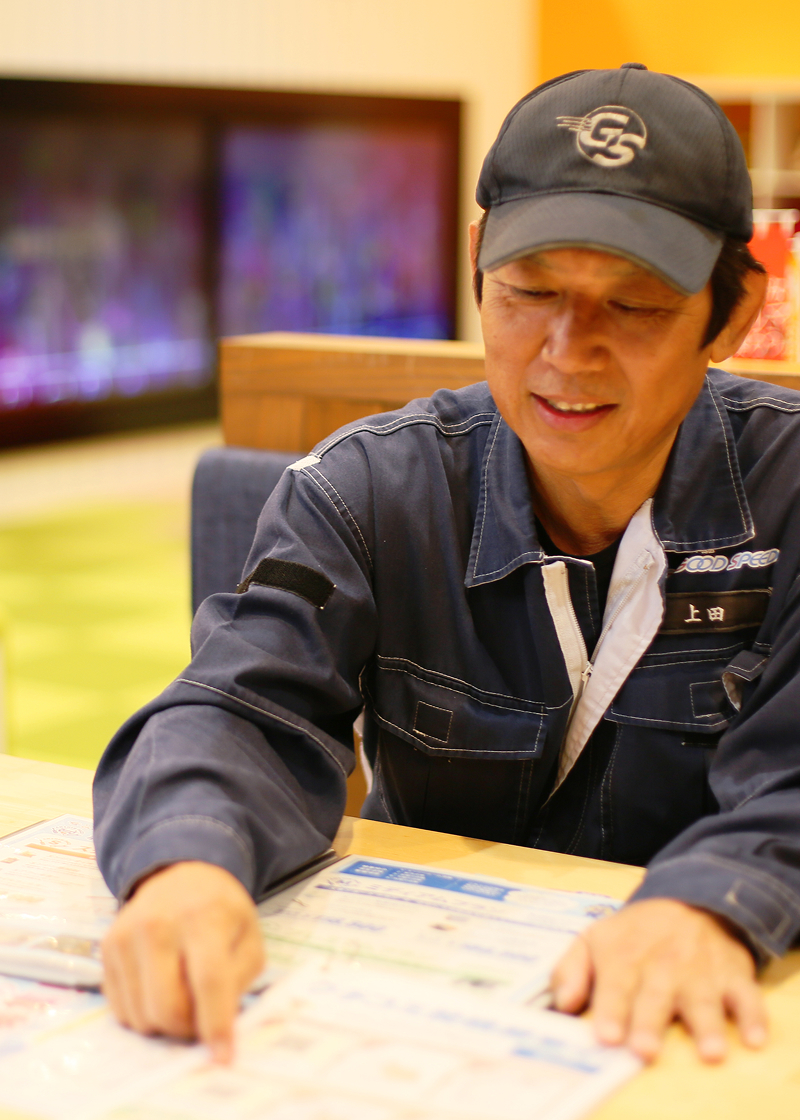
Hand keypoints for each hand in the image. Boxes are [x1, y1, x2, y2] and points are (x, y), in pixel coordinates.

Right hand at [101, 861, 264, 1060]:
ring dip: (165, 1023)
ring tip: (182, 997)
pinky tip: (159, 987)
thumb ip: (239, 981)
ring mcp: (126, 936)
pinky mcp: (107, 948)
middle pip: (167, 1007)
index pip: (208, 980)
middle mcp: (158, 925)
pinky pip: (121, 1009)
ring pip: (141, 1015)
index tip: (223, 1057)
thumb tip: (221, 1029)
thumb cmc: (220, 912)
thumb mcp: (249, 936)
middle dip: (187, 1029)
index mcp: (203, 918)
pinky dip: (144, 1012)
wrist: (180, 876)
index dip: (216, 1024)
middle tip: (201, 1021)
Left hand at [550, 898, 766, 1062]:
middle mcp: (662, 965)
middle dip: (650, 1022)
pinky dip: (752, 1016)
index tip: (607, 1037)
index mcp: (624, 958)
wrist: (691, 902)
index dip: (610, 1010)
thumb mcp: (594, 940)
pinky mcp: (734, 976)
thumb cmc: (635, 935)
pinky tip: (754, 1038)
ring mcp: (701, 971)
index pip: (614, 986)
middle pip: (655, 997)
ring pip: (703, 999)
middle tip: (645, 1050)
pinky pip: (746, 997)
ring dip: (706, 1025)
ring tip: (710, 1051)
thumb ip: (571, 971)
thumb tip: (561, 1005)